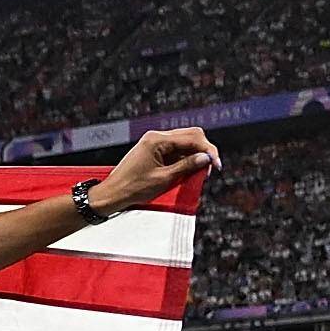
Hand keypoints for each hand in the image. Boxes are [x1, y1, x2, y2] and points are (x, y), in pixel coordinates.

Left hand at [93, 126, 219, 214]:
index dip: (208, 151)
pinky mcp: (154, 151)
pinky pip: (176, 151)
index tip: (216, 165)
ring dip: (195, 156)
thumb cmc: (133, 188)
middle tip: (209, 169)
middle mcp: (156, 137)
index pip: (192, 138)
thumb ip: (186, 166)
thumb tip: (206, 158)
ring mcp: (154, 143)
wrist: (113, 194)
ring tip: (200, 173)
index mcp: (157, 140)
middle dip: (203, 151)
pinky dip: (185, 159)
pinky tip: (189, 171)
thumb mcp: (164, 178)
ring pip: (184, 143)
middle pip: (191, 136)